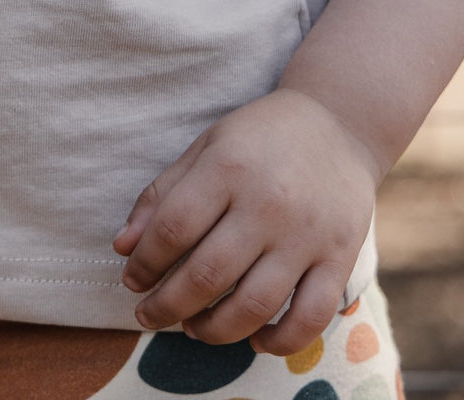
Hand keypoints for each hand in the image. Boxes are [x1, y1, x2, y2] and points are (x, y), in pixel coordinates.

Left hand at [113, 88, 378, 354]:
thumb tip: (122, 248)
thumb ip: (162, 195)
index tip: (131, 280)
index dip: (145, 263)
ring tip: (192, 328)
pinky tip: (254, 339)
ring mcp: (307, 234)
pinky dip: (281, 341)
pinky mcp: (341, 256)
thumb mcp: (205, 148)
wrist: (338, 122)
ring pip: (254, 305)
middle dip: (167, 305)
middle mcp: (267, 203)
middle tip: (149, 316)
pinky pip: (311, 317)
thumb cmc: (258, 138)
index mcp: (228, 167)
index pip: (173, 229)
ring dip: (214, 330)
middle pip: (206, 274)